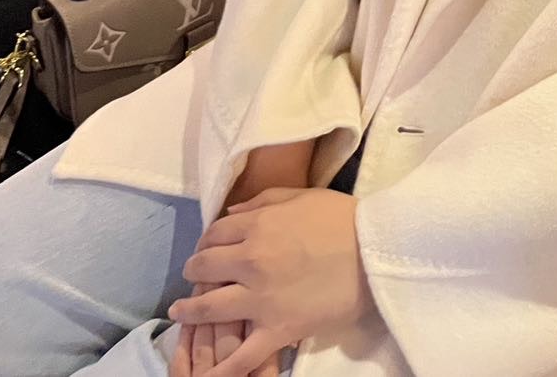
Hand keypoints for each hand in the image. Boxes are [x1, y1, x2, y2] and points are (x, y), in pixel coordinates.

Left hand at [170, 187, 368, 376]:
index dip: (206, 240)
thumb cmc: (344, 219)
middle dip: (194, 271)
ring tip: (179, 313)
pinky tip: (205, 374)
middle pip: (205, 267)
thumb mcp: (304, 196)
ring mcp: (261, 298)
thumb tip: (230, 214)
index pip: (215, 233)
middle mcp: (251, 260)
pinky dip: (221, 370)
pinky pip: (242, 356)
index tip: (207, 248)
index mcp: (259, 226)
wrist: (376, 250)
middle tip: (194, 277)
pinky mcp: (277, 328)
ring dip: (188, 311)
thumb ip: (263, 201)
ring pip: (209, 308)